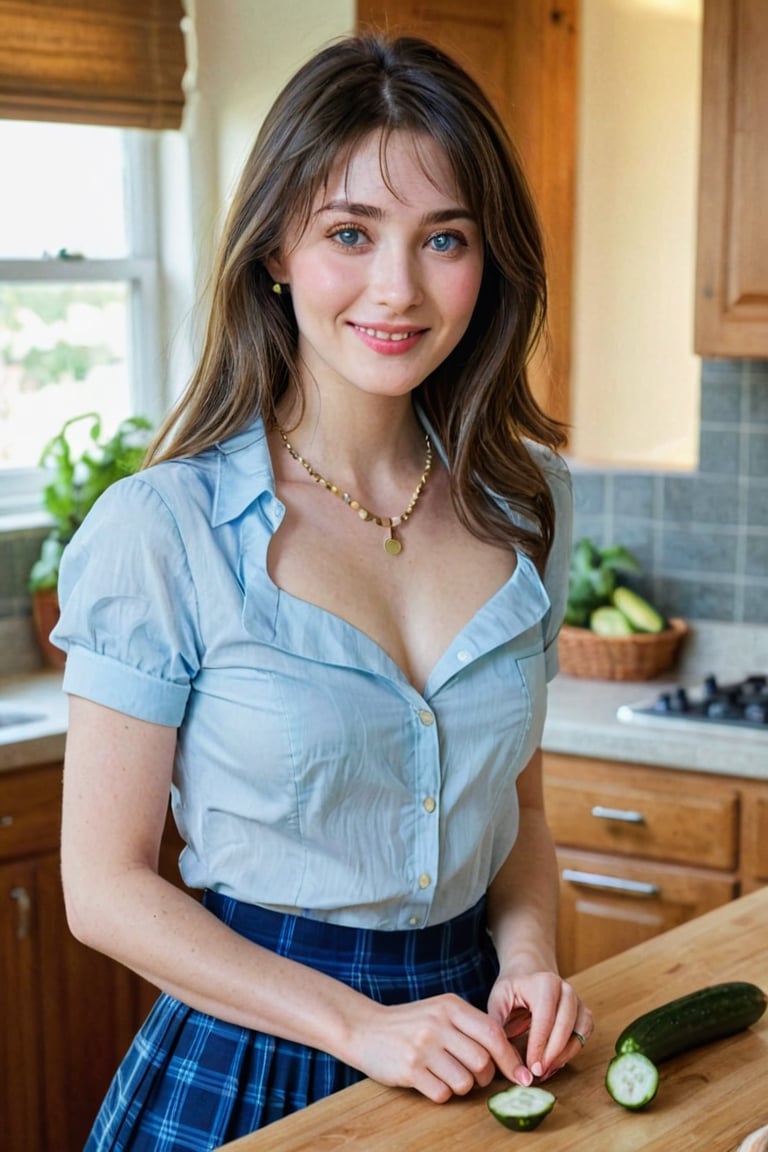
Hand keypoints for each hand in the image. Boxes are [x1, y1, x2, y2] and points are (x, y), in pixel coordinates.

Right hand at [349, 993, 529, 1102]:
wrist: (366, 1028)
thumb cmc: (411, 1024)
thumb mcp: (440, 1012)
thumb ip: (471, 1028)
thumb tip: (509, 1056)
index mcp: (451, 1006)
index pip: (494, 1033)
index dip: (511, 1059)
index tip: (522, 1077)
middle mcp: (438, 1023)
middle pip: (483, 1061)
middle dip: (485, 1077)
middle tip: (473, 1075)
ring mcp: (423, 1046)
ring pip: (465, 1081)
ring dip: (462, 1086)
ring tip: (448, 1076)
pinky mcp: (409, 1069)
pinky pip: (442, 1094)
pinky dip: (442, 1093)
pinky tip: (430, 1081)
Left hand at [486, 969, 592, 1081]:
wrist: (528, 972)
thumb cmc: (512, 988)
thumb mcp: (498, 1001)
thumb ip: (498, 1026)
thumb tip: (501, 1056)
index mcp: (544, 982)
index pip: (545, 1019)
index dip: (538, 1046)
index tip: (530, 1068)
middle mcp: (566, 989)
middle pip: (565, 1027)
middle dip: (551, 1054)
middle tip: (537, 1073)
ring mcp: (577, 1000)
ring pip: (579, 1033)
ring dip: (563, 1056)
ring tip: (545, 1071)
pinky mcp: (583, 1013)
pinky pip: (584, 1036)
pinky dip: (571, 1052)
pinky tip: (555, 1063)